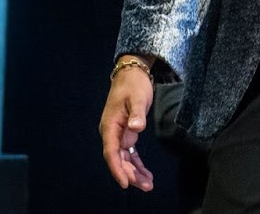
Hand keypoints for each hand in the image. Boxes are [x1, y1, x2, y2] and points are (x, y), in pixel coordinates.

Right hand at [99, 58, 155, 191]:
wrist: (131, 73)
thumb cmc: (133, 85)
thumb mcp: (137, 98)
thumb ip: (136, 114)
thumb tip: (136, 129)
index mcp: (110, 126)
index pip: (111, 152)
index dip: (117, 168)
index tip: (125, 183)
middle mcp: (111, 133)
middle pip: (119, 159)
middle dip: (131, 174)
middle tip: (146, 186)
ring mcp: (118, 134)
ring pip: (125, 159)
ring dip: (135, 172)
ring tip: (148, 184)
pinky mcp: (126, 133)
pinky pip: (130, 153)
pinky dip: (137, 163)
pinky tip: (146, 173)